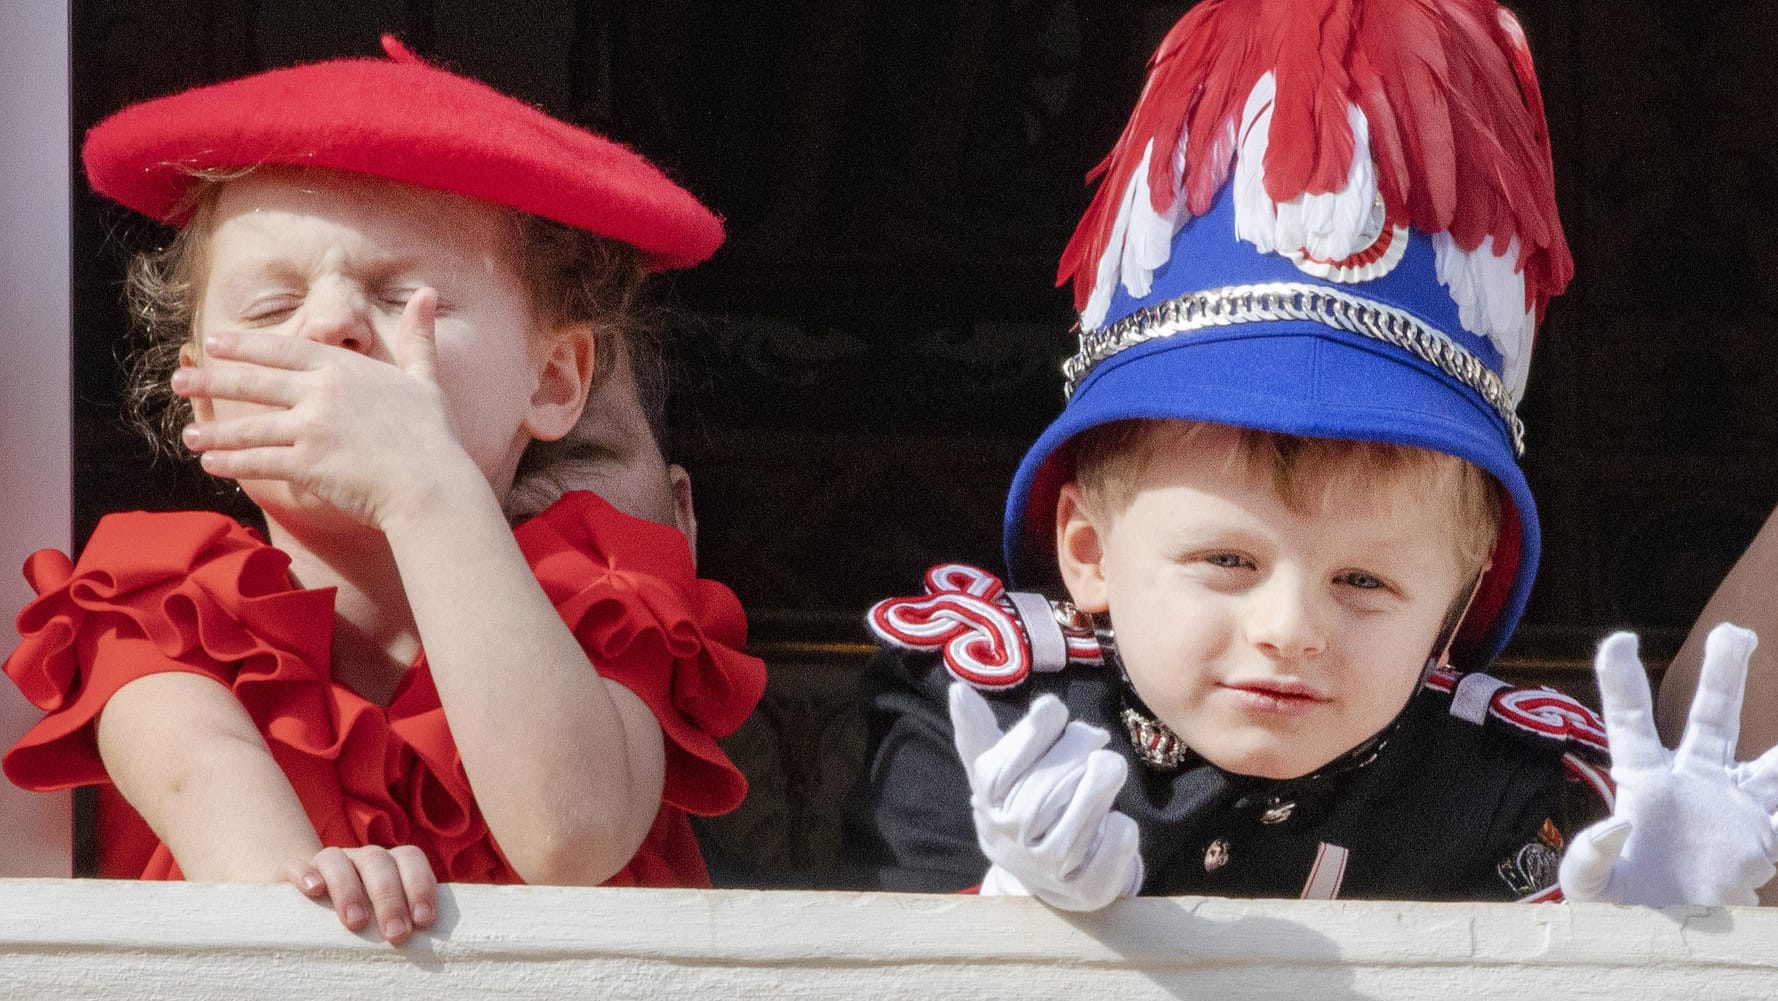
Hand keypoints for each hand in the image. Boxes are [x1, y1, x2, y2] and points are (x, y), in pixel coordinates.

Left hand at [174, 289, 483, 528]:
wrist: (432, 486)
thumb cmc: (433, 435)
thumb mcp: (425, 378)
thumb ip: (417, 337)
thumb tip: (427, 291)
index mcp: (344, 368)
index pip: (282, 350)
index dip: (243, 347)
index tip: (213, 343)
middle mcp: (321, 393)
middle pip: (254, 383)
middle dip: (211, 381)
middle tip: (178, 381)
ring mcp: (311, 428)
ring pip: (249, 427)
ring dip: (214, 432)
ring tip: (188, 436)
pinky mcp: (307, 464)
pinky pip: (258, 461)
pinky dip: (231, 463)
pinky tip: (211, 465)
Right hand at [285, 845, 438, 943]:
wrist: (311, 898)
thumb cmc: (363, 914)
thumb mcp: (384, 916)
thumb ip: (404, 919)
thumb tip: (427, 947)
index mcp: (389, 863)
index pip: (410, 859)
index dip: (420, 885)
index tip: (423, 921)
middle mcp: (361, 857)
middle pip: (378, 862)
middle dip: (389, 898)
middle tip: (396, 934)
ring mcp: (329, 861)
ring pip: (337, 859)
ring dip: (349, 890)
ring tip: (356, 922)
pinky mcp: (294, 870)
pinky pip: (297, 864)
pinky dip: (305, 874)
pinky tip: (313, 891)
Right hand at [949, 683, 1142, 909]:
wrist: (1048, 879)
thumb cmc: (1022, 808)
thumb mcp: (996, 774)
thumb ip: (979, 734)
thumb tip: (958, 690)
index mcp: (988, 805)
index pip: (999, 770)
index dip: (1031, 732)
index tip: (1051, 708)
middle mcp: (1012, 840)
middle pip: (1043, 791)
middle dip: (1075, 752)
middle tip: (1095, 738)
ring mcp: (1049, 868)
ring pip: (1079, 818)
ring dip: (1101, 783)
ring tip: (1109, 766)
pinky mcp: (1088, 889)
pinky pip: (1112, 845)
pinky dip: (1120, 827)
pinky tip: (1114, 818)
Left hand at [1559, 624, 1777, 905]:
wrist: (1679, 938)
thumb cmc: (1630, 902)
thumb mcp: (1594, 887)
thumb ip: (1588, 858)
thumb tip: (1614, 825)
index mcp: (1645, 782)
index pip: (1630, 722)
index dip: (1621, 680)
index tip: (1618, 639)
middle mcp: (1694, 782)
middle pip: (1712, 719)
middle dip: (1724, 674)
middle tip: (1736, 629)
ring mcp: (1735, 806)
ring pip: (1768, 760)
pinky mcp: (1765, 838)